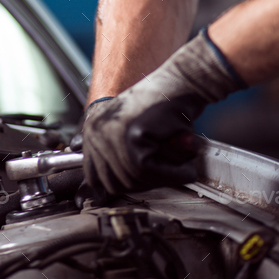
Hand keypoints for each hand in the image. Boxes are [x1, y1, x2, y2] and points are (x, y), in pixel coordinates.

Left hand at [82, 30, 245, 193]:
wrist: (183, 83)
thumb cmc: (164, 107)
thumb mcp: (130, 131)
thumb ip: (117, 156)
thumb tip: (106, 195)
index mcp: (92, 129)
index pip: (93, 177)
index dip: (121, 184)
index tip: (143, 184)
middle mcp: (96, 130)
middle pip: (113, 183)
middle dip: (145, 183)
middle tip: (168, 172)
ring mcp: (112, 132)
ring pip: (135, 180)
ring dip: (164, 179)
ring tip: (181, 166)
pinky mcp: (133, 135)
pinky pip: (152, 173)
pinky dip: (174, 174)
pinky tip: (186, 166)